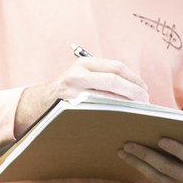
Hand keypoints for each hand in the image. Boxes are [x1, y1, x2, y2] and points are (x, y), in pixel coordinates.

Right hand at [14, 57, 148, 136]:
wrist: (37, 104)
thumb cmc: (67, 90)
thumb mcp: (81, 75)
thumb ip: (103, 76)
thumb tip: (137, 88)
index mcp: (83, 64)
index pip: (116, 67)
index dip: (134, 78)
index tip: (144, 88)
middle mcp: (77, 76)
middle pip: (114, 81)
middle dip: (134, 92)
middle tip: (146, 101)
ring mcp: (72, 93)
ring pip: (107, 98)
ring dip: (126, 105)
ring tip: (137, 111)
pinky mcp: (70, 110)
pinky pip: (97, 112)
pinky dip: (112, 115)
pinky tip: (121, 119)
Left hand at [119, 139, 182, 182]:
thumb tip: (167, 119)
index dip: (175, 148)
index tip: (159, 139)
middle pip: (166, 167)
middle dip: (145, 154)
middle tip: (128, 144)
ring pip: (157, 176)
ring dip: (138, 164)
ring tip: (124, 152)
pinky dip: (144, 171)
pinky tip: (133, 161)